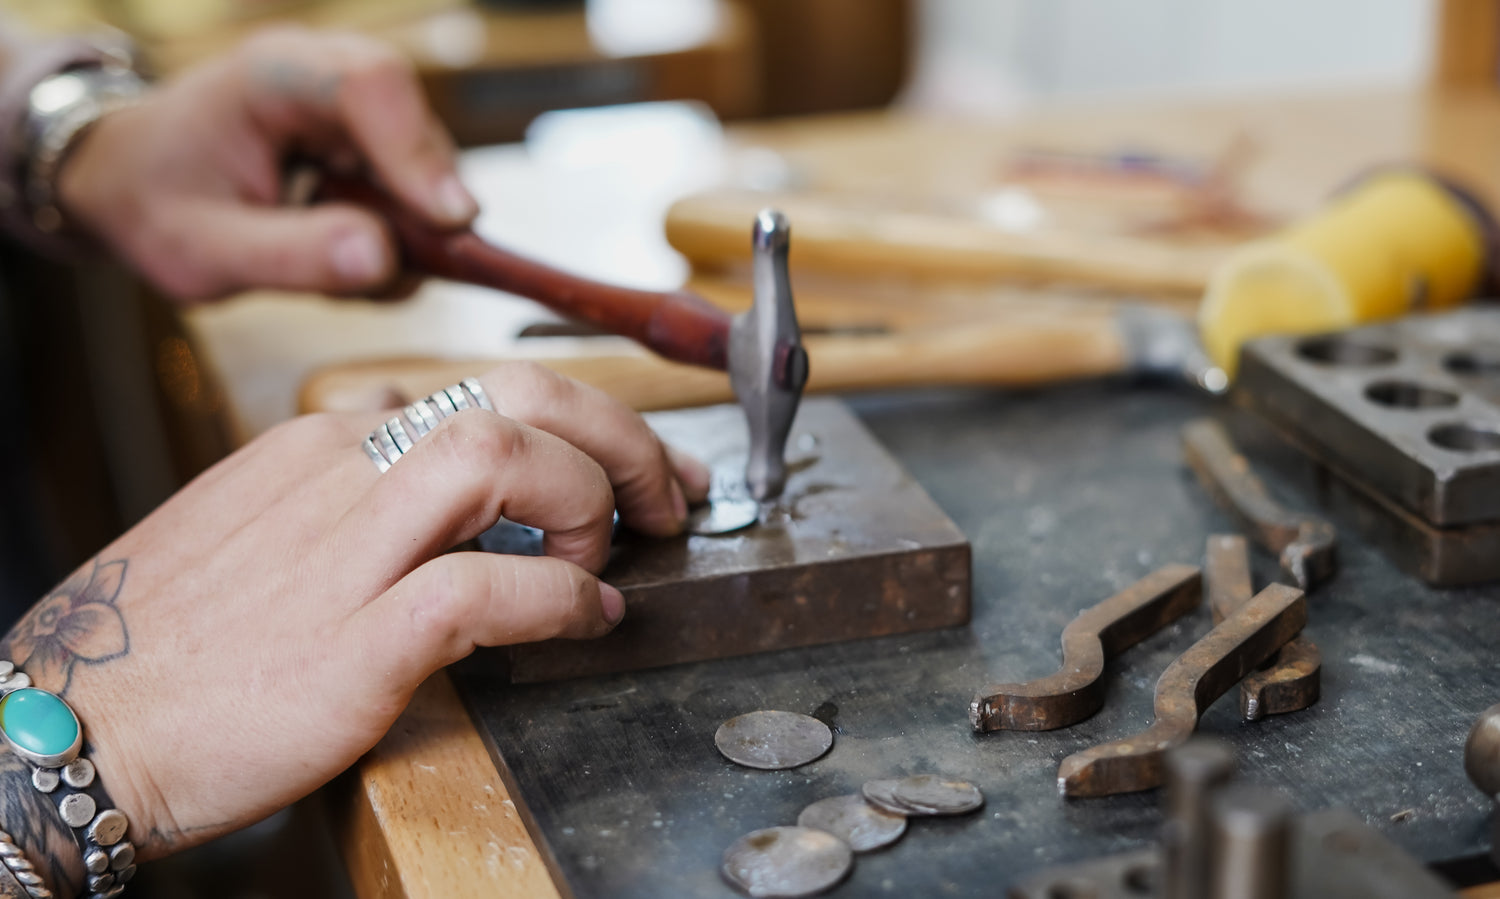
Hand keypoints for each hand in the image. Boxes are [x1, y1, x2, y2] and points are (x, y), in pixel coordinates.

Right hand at [0, 363, 708, 889]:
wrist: (75, 729)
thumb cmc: (173, 645)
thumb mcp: (264, 532)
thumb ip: (361, 499)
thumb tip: (470, 493)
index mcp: (322, 446)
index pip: (483, 390)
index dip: (583, 420)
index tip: (630, 461)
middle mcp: (336, 474)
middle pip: (513, 396)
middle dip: (619, 432)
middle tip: (669, 491)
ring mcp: (341, 553)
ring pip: (501, 458)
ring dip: (590, 498)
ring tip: (615, 551)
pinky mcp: (350, 642)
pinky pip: (486, 587)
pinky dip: (561, 595)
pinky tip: (589, 618)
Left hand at [55, 26, 473, 302]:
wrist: (134, 182)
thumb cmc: (157, 205)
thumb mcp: (204, 252)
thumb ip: (292, 256)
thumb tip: (382, 258)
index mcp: (271, 75)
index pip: (370, 84)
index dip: (418, 150)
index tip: (450, 219)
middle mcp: (324, 74)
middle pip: (417, 122)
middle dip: (422, 203)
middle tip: (401, 269)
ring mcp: (353, 109)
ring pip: (426, 161)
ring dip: (409, 226)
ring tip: (347, 268)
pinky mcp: (372, 142)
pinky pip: (418, 187)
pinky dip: (401, 232)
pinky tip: (351, 252)